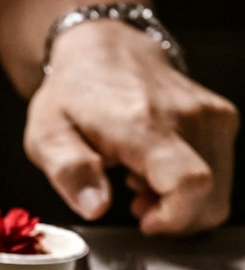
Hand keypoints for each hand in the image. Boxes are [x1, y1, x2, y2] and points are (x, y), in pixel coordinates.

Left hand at [23, 20, 238, 234]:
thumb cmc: (74, 93)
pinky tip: (158, 170)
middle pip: (209, 196)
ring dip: (182, 203)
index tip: (146, 221)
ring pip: (218, 190)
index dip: (175, 217)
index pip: (189, 182)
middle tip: (136, 202)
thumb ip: (70, 172)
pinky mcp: (221, 117)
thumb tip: (95, 205)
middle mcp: (187, 116)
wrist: (105, 48)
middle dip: (174, 217)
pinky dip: (191, 185)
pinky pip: (220, 173)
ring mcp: (210, 115)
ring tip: (142, 182)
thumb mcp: (48, 136)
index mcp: (144, 123)